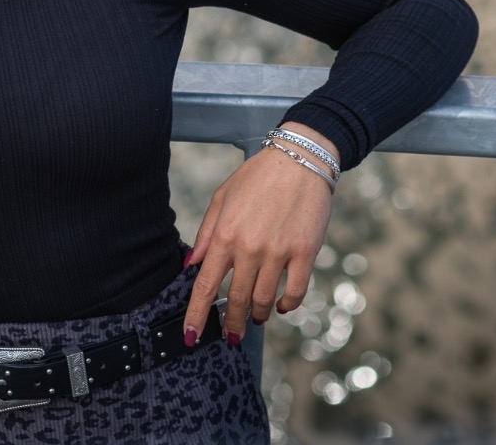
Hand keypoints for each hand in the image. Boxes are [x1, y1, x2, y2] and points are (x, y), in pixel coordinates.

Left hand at [182, 122, 336, 345]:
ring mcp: (278, 252)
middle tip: (230, 335)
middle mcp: (249, 248)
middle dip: (230, 324)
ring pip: (263, 300)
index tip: (190, 336)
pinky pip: (295, 292)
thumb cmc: (257, 177)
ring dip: (257, 315)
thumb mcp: (222, 198)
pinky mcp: (305, 252)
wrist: (299, 159)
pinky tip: (280, 306)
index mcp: (225, 235)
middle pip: (235, 299)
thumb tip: (192, 264)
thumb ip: (207, 234)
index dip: (196, 315)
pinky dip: (286, 305)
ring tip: (254, 317)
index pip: (204, 285)